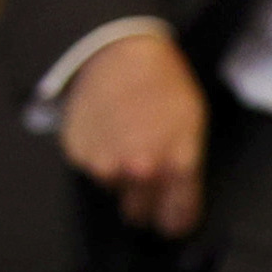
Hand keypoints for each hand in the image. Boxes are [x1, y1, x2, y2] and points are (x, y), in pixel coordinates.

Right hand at [60, 28, 208, 236]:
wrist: (120, 50)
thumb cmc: (163, 85)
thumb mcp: (192, 125)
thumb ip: (187, 171)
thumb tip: (177, 208)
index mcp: (176, 166)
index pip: (175, 221)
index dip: (174, 218)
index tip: (170, 213)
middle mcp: (140, 171)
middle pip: (139, 214)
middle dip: (144, 199)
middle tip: (145, 169)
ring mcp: (106, 164)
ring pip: (112, 189)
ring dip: (117, 173)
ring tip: (123, 136)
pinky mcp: (79, 153)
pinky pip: (89, 168)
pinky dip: (95, 153)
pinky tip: (105, 127)